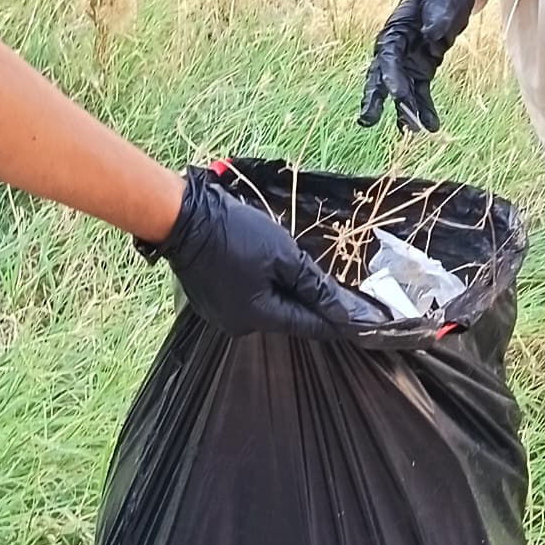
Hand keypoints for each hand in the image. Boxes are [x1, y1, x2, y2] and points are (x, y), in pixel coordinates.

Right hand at [141, 167, 362, 340]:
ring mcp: (221, 316)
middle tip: (329, 285)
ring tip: (291, 269)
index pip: (307, 325)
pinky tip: (262, 268)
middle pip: (286, 317)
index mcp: (259, 317)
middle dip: (306, 301)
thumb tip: (340, 309)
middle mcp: (239, 325)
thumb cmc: (236, 233)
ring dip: (281, 292)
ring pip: (265, 308)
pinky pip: (245, 300)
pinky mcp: (209, 303)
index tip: (359, 321)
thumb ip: (313, 284)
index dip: (335, 320)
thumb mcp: (283, 254)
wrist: (184, 219)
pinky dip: (259, 288)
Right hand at [358, 0, 479, 133]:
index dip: (391, 77)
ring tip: (413, 132)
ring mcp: (406, 64)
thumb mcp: (440, 1)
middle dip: (376, 100)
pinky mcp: (420, 72)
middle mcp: (395, 51)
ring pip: (401, 92)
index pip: (387, 58)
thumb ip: (436, 17)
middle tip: (370, 120)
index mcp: (394, 32)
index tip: (398, 95)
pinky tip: (431, 127)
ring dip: (405, 112)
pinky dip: (424, 110)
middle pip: (381, 78)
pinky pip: (420, 93)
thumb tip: (432, 33)